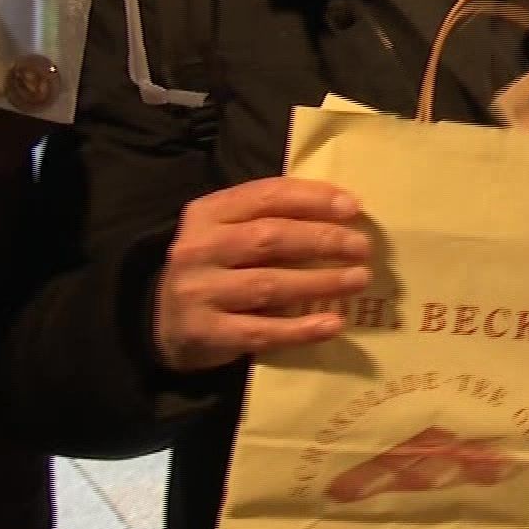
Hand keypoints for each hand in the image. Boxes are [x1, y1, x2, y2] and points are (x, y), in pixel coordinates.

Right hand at [155, 177, 370, 372]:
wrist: (166, 322)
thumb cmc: (218, 267)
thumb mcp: (233, 230)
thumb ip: (275, 215)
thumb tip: (346, 208)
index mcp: (207, 213)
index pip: (265, 195)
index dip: (313, 198)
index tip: (353, 207)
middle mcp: (198, 249)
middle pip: (269, 237)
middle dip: (322, 240)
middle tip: (362, 247)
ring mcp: (197, 292)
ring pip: (268, 284)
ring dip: (320, 282)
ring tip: (359, 279)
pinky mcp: (205, 333)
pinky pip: (261, 331)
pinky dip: (300, 329)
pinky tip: (333, 323)